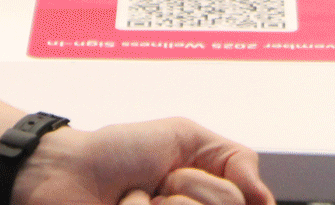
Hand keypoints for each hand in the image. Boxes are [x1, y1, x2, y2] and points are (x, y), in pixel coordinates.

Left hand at [15, 119, 272, 204]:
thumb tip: (266, 198)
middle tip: (162, 181)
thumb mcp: (184, 136)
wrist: (67, 171)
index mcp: (208, 198)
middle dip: (192, 187)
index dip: (226, 193)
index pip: (245, 202)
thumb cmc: (119, 151)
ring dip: (161, 204)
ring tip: (139, 198)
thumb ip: (235, 159)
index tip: (195, 181)